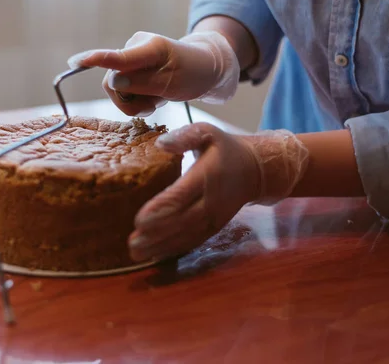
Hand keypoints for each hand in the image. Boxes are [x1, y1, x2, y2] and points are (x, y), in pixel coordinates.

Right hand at [67, 31, 239, 116]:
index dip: (94, 59)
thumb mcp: (173, 84)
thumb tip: (113, 83)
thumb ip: (142, 84)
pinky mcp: (130, 68)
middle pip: (112, 83)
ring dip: (137, 102)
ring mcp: (131, 58)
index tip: (74, 62)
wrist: (205, 69)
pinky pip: (123, 91)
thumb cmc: (193, 73)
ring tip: (158, 98)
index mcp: (149, 48)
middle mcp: (134, 48)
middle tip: (155, 104)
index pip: (117, 57)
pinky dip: (139, 99)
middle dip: (130, 100)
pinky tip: (155, 95)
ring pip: (116, 91)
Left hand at [127, 123, 308, 261]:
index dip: (161, 209)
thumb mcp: (208, 132)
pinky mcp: (214, 227)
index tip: (139, 220)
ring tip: (138, 254)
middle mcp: (211, 201)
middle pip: (182, 221)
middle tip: (132, 243)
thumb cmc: (225, 149)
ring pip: (186, 235)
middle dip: (156, 234)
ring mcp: (214, 217)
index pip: (181, 195)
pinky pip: (193, 241)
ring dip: (162, 246)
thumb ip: (185, 136)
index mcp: (207, 176)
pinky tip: (156, 256)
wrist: (255, 170)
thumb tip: (161, 143)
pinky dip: (175, 250)